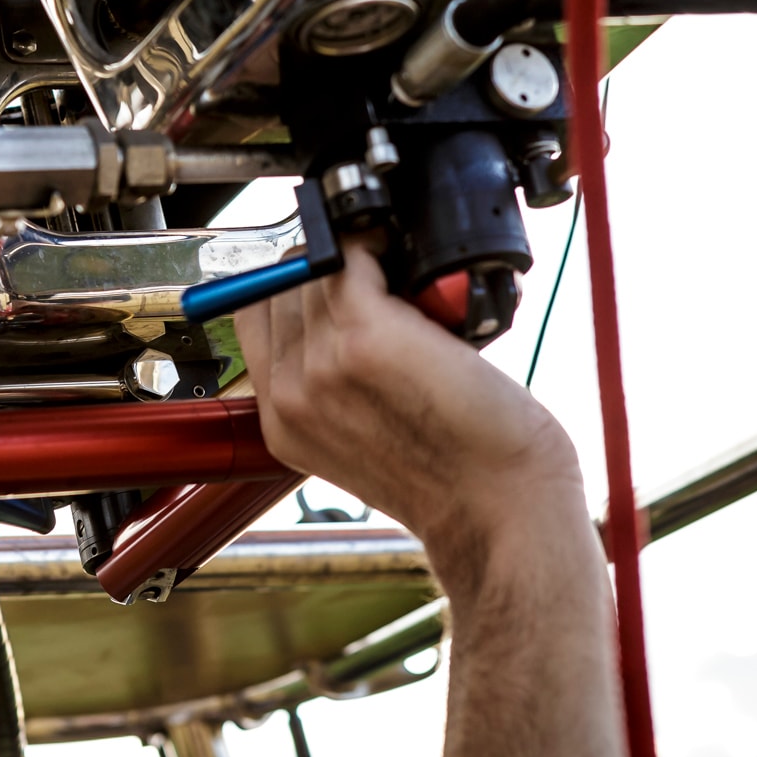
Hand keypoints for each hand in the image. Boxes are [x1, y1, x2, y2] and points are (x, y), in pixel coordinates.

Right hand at [233, 246, 586, 595]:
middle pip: (282, 285)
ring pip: (315, 267)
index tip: (337, 286)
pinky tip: (415, 276)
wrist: (501, 506)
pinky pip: (350, 256)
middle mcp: (291, 393)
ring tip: (406, 286)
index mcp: (282, 421)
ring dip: (358, 259)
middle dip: (328, 272)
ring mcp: (322, 363)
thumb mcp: (365, 438)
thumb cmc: (459, 476)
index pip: (254, 314)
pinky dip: (380, 250)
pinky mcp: (367, 335)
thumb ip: (334, 382)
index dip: (296, 290)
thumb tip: (343, 312)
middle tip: (382, 283)